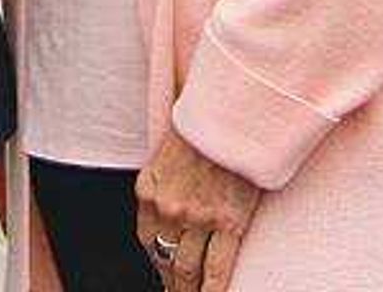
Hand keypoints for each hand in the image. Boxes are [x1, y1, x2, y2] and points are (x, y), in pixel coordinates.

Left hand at [137, 129, 263, 291]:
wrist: (233, 108)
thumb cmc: (205, 122)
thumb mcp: (170, 150)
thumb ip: (166, 179)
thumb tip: (173, 196)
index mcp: (149, 190)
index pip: (149, 240)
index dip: (158, 261)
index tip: (165, 271)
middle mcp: (168, 209)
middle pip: (166, 260)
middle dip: (172, 282)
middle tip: (177, 291)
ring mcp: (197, 218)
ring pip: (188, 270)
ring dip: (188, 290)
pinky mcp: (227, 222)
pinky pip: (217, 269)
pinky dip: (213, 290)